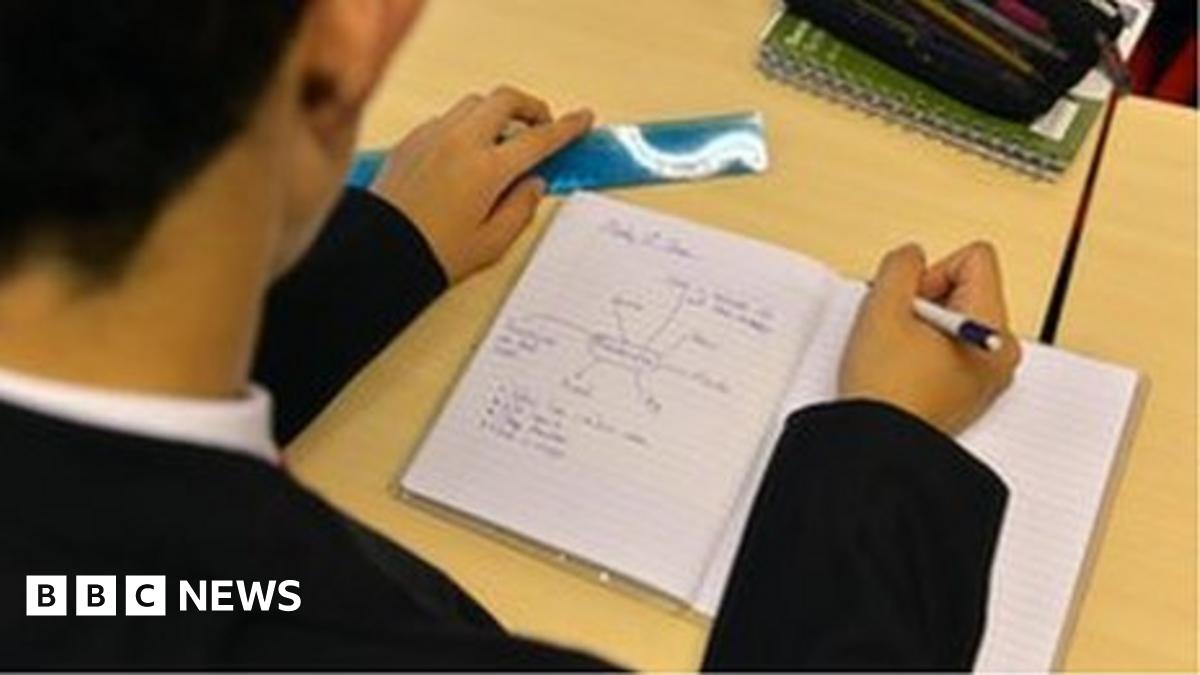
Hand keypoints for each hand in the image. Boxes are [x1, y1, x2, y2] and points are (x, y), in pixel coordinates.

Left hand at [369, 86, 592, 281]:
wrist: (378, 254)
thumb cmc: (432, 254)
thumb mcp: (491, 243)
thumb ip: (521, 208)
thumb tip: (534, 183)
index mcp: (486, 170)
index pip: (539, 138)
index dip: (567, 127)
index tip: (582, 119)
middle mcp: (459, 143)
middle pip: (505, 99)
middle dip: (530, 106)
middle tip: (540, 126)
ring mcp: (431, 137)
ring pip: (474, 103)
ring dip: (496, 113)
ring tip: (503, 140)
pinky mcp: (410, 141)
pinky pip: (446, 119)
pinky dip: (465, 125)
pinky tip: (467, 153)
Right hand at [839, 242, 1021, 434]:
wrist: (877, 444)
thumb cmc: (884, 390)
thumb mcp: (882, 308)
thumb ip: (900, 265)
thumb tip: (912, 258)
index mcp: (993, 329)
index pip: (976, 260)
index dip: (932, 272)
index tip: (909, 305)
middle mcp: (1001, 352)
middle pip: (967, 288)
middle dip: (924, 300)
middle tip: (898, 330)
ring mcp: (987, 374)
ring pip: (955, 316)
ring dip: (920, 324)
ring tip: (898, 352)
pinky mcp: (968, 389)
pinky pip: (951, 346)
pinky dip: (923, 347)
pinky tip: (902, 368)